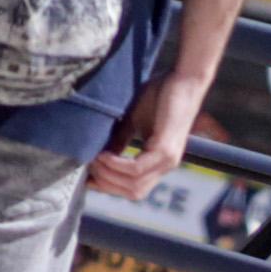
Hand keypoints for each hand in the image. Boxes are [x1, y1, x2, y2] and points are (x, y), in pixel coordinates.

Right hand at [93, 59, 205, 198]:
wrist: (183, 79)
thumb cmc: (159, 95)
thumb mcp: (133, 121)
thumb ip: (119, 140)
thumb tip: (95, 155)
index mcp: (158, 162)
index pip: (133, 188)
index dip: (109, 186)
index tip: (86, 178)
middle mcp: (164, 166)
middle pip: (132, 192)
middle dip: (106, 183)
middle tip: (87, 166)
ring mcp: (167, 160)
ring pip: (134, 185)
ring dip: (109, 175)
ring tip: (93, 159)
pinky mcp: (165, 149)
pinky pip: (136, 169)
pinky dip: (117, 165)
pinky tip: (104, 155)